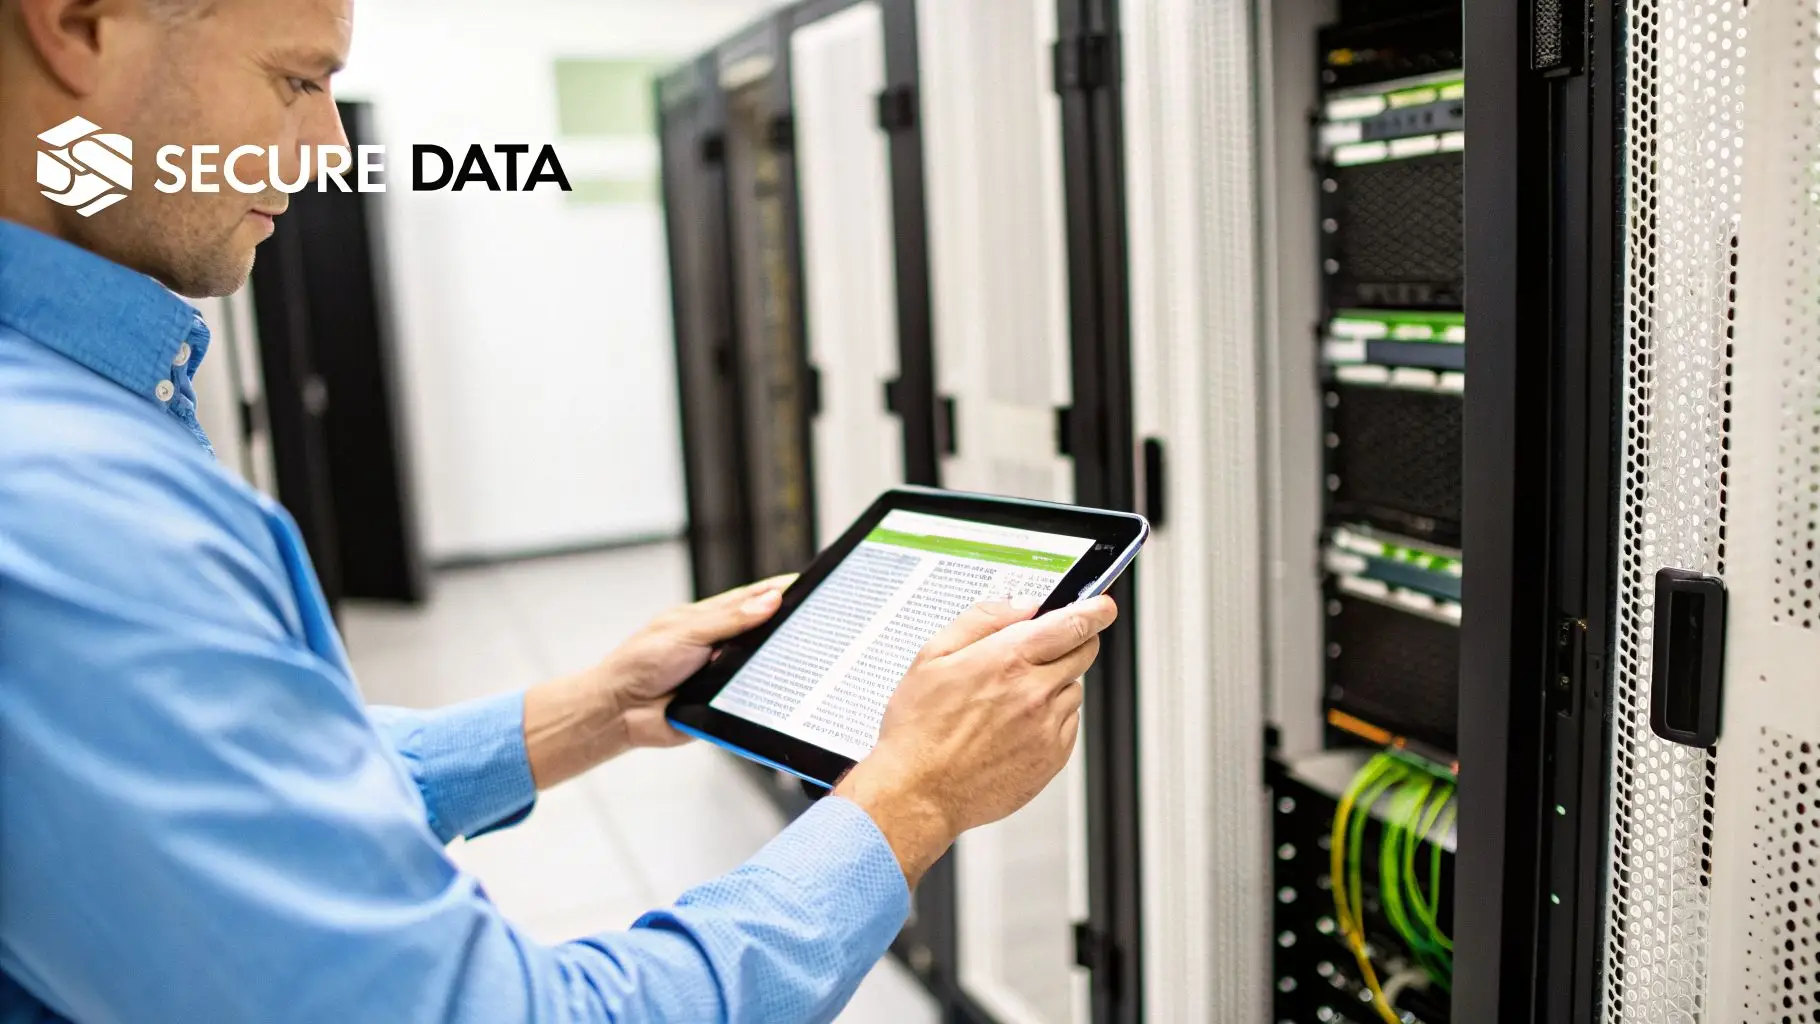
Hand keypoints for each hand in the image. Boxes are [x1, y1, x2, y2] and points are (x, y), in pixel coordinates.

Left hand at [523, 575, 793, 787]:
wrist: (620, 712)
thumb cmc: (640, 664)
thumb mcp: (686, 632)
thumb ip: (729, 619)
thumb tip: (769, 600)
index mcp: (712, 619)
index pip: (756, 599)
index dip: (783, 591)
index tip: (813, 585)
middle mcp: (723, 645)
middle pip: (766, 634)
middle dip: (790, 630)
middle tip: (822, 626)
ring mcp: (727, 675)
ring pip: (765, 668)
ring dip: (781, 666)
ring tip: (813, 658)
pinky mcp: (727, 705)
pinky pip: (755, 700)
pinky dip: (769, 698)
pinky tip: (788, 695)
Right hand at [833, 594, 1117, 886]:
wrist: (917, 791)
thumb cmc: (919, 728)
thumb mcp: (933, 655)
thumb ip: (983, 620)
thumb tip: (1023, 606)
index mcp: (1008, 659)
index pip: (1072, 624)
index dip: (1094, 611)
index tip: (1102, 607)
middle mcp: (1034, 692)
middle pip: (1083, 652)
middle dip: (1074, 641)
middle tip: (1047, 648)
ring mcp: (1047, 727)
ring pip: (1073, 689)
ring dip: (1055, 684)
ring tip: (1010, 701)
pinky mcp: (1052, 758)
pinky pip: (1068, 724)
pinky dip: (1052, 719)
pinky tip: (1015, 727)